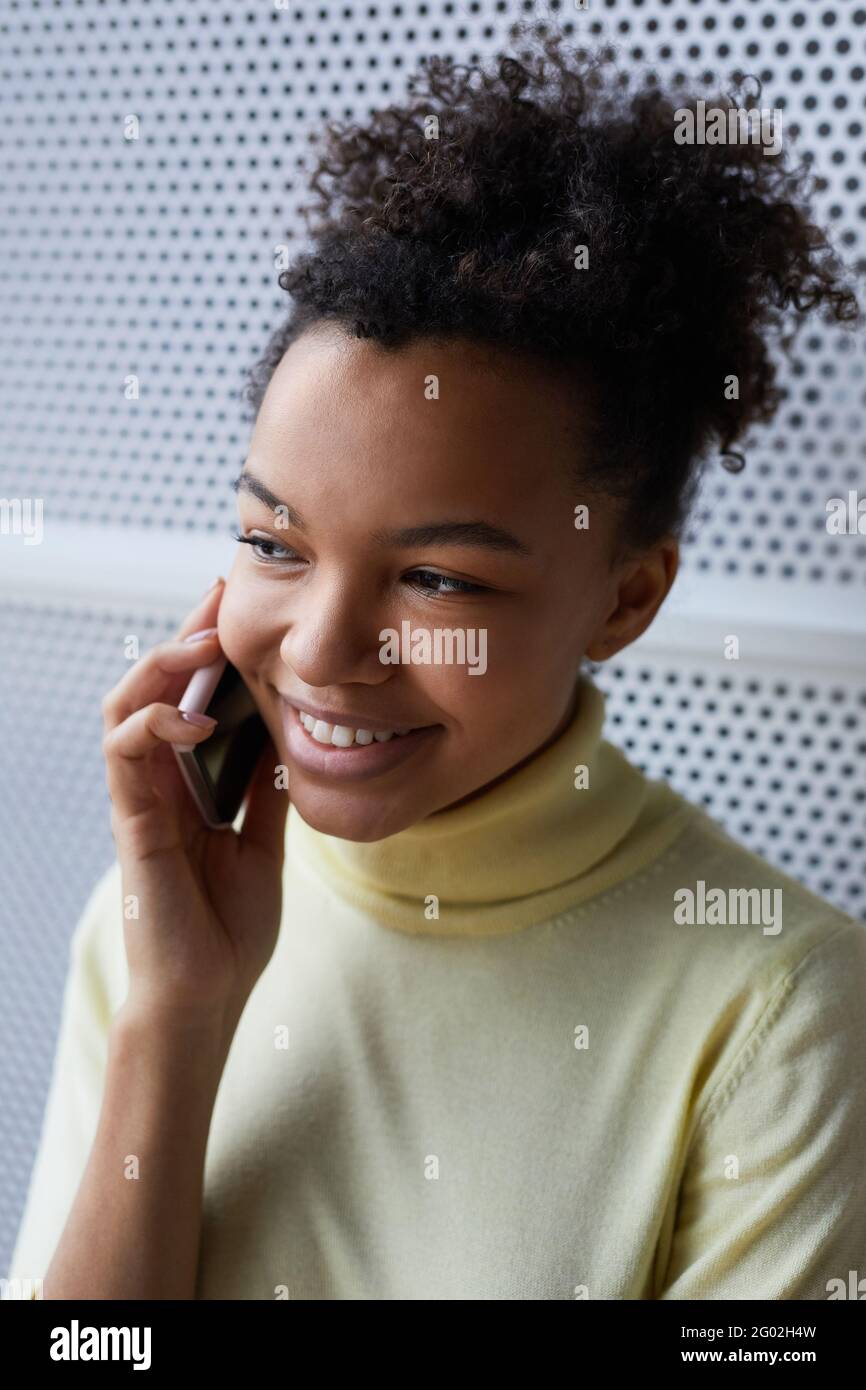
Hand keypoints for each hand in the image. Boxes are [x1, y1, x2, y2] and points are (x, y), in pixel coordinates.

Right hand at [101, 578, 289, 1026]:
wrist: (208, 996)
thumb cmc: (230, 929)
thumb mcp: (264, 842)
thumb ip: (266, 791)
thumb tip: (289, 736)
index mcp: (188, 785)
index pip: (189, 699)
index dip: (208, 651)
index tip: (240, 606)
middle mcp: (158, 784)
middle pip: (154, 689)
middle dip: (185, 637)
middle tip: (221, 597)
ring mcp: (141, 800)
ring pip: (125, 706)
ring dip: (161, 667)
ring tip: (204, 643)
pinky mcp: (133, 823)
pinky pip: (124, 755)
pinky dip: (153, 725)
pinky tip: (195, 722)